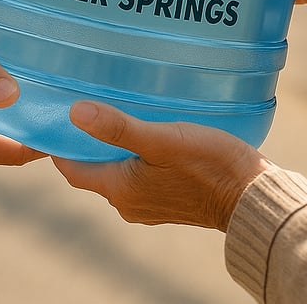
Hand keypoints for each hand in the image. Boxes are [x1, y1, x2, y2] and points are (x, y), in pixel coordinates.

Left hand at [53, 101, 269, 231]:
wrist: (250, 195)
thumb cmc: (207, 165)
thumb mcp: (160, 139)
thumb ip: (118, 128)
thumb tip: (75, 112)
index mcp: (120, 190)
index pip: (73, 168)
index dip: (60, 144)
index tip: (55, 114)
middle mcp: (129, 202)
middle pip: (93, 169)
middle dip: (84, 141)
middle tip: (83, 103)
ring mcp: (149, 203)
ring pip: (116, 170)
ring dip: (110, 146)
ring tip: (111, 110)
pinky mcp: (167, 197)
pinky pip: (137, 173)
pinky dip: (132, 153)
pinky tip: (143, 129)